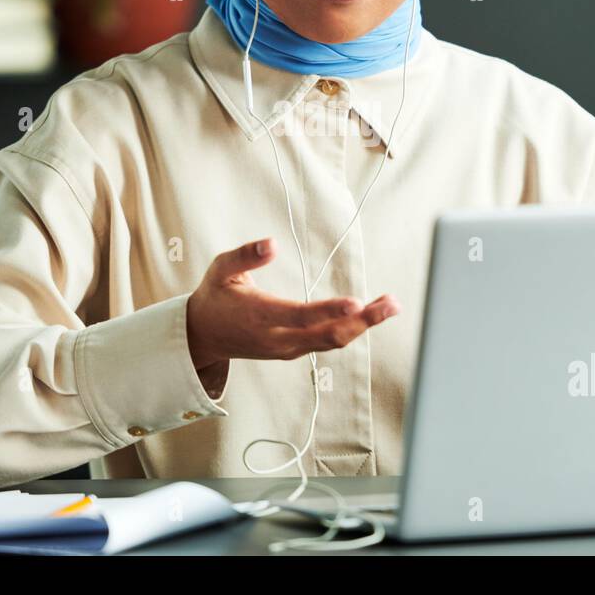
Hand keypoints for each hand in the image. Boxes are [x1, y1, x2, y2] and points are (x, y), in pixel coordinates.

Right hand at [185, 237, 400, 374]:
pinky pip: (328, 343)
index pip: (301, 316)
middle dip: (363, 322)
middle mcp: (277, 339)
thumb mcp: (221, 270)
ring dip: (364, 325)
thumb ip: (244, 256)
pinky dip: (352, 329)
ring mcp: (288, 349)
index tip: (357, 301)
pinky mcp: (294, 351)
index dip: (330, 310)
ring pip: (332, 342)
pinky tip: (370, 314)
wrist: (203, 336)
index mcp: (259, 316)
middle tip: (391, 304)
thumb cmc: (215, 296)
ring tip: (390, 306)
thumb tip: (271, 244)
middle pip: (328, 336)